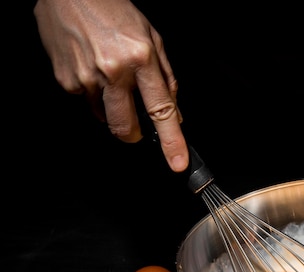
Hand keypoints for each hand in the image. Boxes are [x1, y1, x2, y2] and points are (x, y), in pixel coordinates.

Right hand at [34, 0, 187, 171]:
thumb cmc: (112, 8)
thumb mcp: (151, 36)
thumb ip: (166, 77)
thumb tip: (174, 112)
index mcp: (141, 58)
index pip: (161, 110)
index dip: (171, 141)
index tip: (177, 162)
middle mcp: (113, 71)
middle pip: (126, 127)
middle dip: (134, 134)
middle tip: (138, 125)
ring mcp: (86, 78)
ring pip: (105, 116)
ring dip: (112, 106)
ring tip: (110, 75)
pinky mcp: (65, 80)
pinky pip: (86, 102)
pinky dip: (93, 93)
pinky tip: (92, 68)